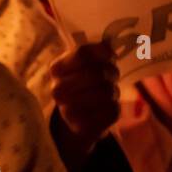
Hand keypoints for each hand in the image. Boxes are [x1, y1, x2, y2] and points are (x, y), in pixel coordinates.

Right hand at [50, 42, 120, 169]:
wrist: (73, 119)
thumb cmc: (81, 82)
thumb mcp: (81, 64)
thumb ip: (94, 51)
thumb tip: (110, 45)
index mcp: (56, 69)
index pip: (84, 53)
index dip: (103, 52)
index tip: (111, 55)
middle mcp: (58, 90)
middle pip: (97, 72)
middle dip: (111, 72)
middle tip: (112, 75)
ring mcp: (69, 111)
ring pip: (107, 91)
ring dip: (113, 90)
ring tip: (108, 91)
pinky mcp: (84, 126)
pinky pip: (112, 109)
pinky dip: (115, 105)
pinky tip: (106, 106)